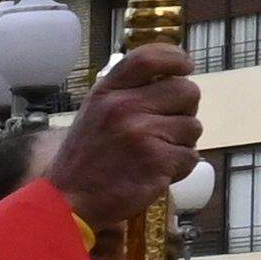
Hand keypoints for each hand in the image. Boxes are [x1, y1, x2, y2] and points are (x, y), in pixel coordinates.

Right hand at [45, 40, 201, 232]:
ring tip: (154, 155)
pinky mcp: (158, 161)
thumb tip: (172, 80)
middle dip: (184, 110)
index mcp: (107, 92)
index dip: (175, 58)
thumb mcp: (94, 113)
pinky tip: (155, 173)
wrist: (67, 202)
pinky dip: (179, 168)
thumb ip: (126, 94)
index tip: (185, 66)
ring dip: (181, 143)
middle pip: (186, 91)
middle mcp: (124, 107)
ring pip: (193, 127)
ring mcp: (142, 133)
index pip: (149, 58)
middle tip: (166, 127)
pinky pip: (190, 156)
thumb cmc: (85, 159)